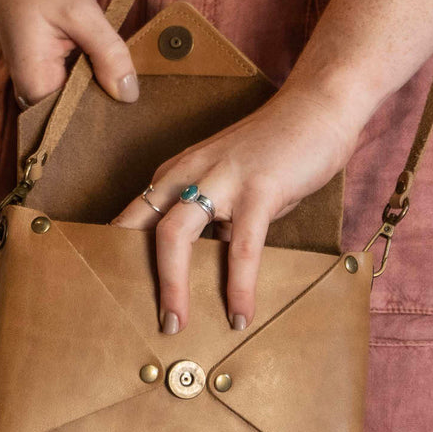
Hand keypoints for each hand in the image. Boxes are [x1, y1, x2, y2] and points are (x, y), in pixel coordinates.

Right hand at [0, 0, 139, 105]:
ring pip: (83, 101)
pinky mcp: (50, 75)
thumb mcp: (80, 11)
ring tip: (136, 81)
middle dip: (111, 103)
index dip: (110, 116)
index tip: (141, 112)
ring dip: (107, 89)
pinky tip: (118, 69)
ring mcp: (41, 85)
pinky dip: (99, 77)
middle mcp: (34, 93)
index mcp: (35, 85)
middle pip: (80, 115)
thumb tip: (130, 95)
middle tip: (149, 92)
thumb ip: (107, 53)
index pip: (78, 121)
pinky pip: (79, 87)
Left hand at [109, 85, 360, 333]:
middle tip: (149, 320)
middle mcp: (189, 173)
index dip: (119, 255)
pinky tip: (241, 313)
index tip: (114, 292)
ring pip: (177, 235)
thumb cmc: (276, 149)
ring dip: (174, 286)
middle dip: (140, 279)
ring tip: (177, 324)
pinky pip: (242, 247)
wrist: (318, 106)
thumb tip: (203, 265)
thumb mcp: (230, 182)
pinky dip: (239, 285)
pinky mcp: (259, 189)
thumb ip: (213, 218)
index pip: (135, 217)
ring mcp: (222, 179)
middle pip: (144, 228)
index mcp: (177, 172)